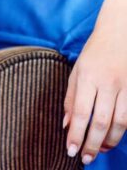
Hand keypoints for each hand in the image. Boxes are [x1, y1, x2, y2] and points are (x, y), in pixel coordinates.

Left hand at [64, 19, 126, 163]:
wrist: (120, 32)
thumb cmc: (95, 51)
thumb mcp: (77, 69)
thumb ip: (71, 97)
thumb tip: (67, 124)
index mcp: (88, 76)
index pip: (81, 112)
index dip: (76, 135)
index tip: (71, 151)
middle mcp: (107, 83)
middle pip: (101, 122)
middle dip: (92, 144)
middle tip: (85, 159)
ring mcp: (125, 87)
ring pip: (120, 124)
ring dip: (109, 141)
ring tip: (98, 150)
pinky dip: (121, 130)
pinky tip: (112, 136)